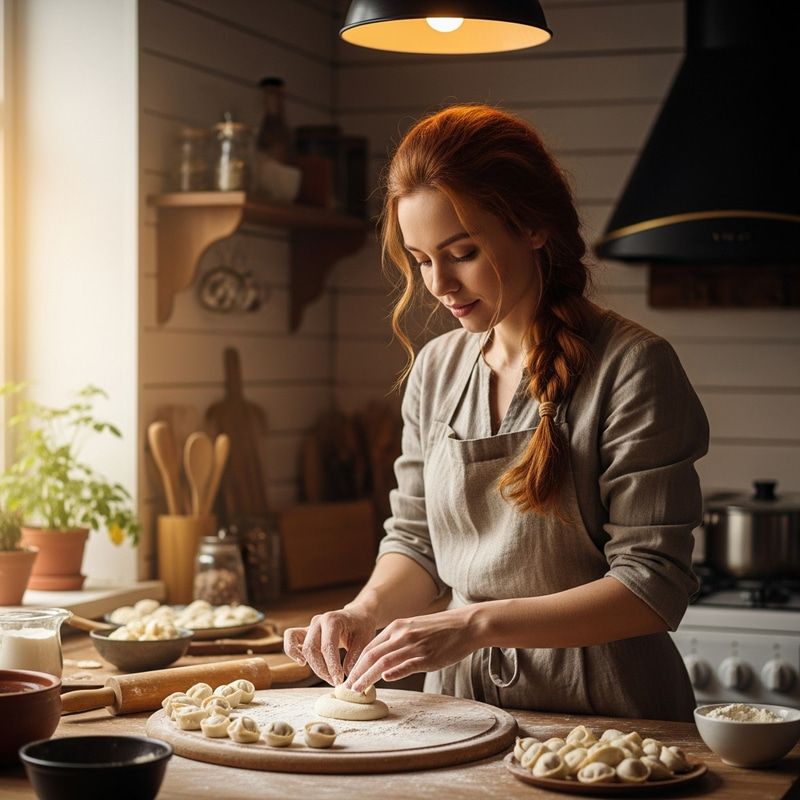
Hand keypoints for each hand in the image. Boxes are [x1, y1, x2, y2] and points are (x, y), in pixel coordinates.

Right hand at [283, 607, 377, 685]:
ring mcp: (310, 626)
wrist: (358, 616)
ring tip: (328, 677)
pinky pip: (291, 639)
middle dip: (322, 669)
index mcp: (333, 620)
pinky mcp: (305, 632)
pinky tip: (302, 663)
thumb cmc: (361, 627)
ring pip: (303, 648)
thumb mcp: (365, 640)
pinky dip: (292, 651)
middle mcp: (318, 621)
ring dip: (314, 667)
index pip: (327, 646)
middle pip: (312, 649)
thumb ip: (355, 657)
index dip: (332, 666)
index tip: (339, 681)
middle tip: (336, 682)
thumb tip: (346, 676)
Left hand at [346, 609, 475, 691]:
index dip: (356, 664)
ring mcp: (414, 645)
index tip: (348, 678)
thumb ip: (397, 642)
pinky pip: (407, 665)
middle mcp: (402, 634)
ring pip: (384, 662)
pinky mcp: (427, 656)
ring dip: (367, 677)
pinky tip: (385, 680)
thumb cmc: (440, 630)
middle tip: (346, 689)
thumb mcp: (414, 629)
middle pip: (371, 655)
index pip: (369, 647)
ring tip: (357, 690)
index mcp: (397, 627)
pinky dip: (395, 672)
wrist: (465, 625)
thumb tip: (383, 662)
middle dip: (356, 673)